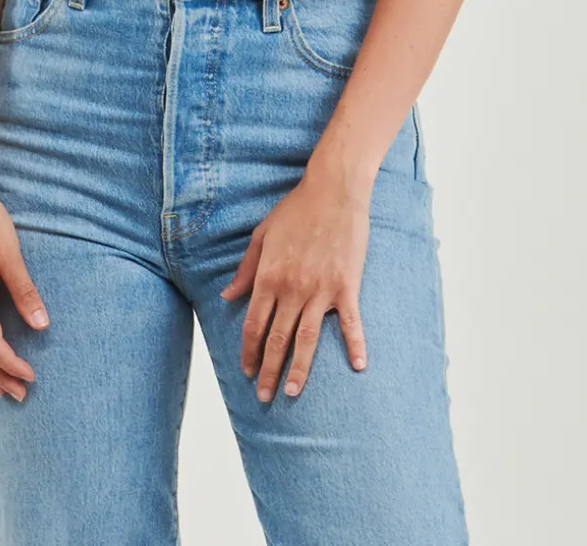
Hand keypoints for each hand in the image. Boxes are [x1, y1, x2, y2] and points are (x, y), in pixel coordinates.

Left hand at [219, 166, 370, 401]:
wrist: (332, 190)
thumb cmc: (295, 210)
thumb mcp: (262, 236)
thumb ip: (246, 270)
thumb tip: (228, 297)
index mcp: (269, 276)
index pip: (254, 324)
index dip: (249, 351)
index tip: (247, 370)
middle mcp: (293, 288)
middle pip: (278, 338)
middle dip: (269, 370)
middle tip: (264, 397)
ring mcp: (321, 289)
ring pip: (307, 339)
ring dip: (299, 369)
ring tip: (293, 392)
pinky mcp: (347, 286)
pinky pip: (351, 323)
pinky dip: (355, 345)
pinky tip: (358, 367)